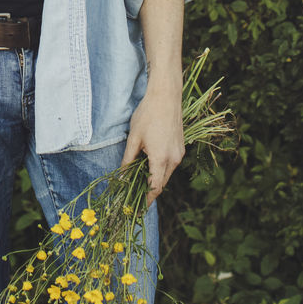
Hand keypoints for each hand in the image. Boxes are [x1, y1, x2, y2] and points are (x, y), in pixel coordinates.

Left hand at [119, 80, 184, 208]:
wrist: (166, 96)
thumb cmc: (147, 115)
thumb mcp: (134, 138)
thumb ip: (128, 160)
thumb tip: (122, 177)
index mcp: (161, 159)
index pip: (155, 188)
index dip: (146, 199)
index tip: (137, 207)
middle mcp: (174, 159)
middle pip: (161, 183)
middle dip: (149, 190)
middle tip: (134, 193)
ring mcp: (179, 153)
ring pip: (166, 173)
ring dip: (155, 177)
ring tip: (139, 176)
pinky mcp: (180, 146)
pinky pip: (170, 163)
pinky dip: (161, 167)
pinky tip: (149, 161)